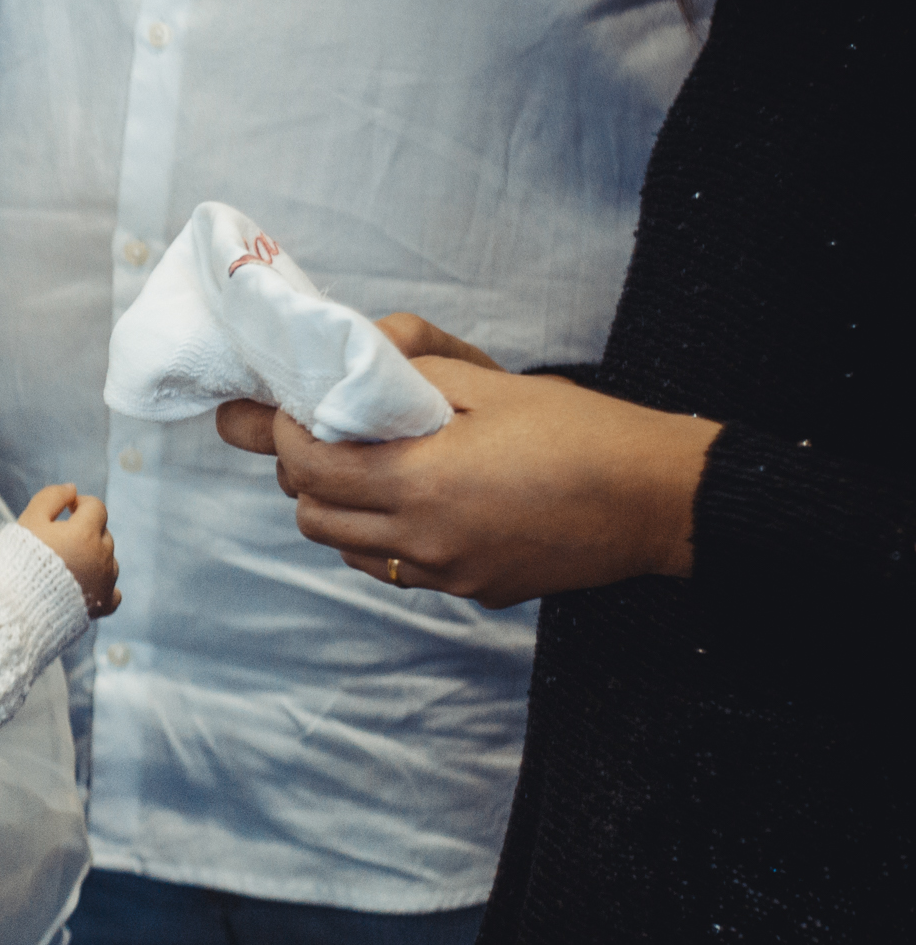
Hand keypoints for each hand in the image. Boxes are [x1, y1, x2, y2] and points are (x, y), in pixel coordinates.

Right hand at [21, 485, 119, 616]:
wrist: (17, 606)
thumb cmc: (20, 561)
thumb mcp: (28, 521)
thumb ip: (51, 498)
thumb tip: (72, 489)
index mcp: (85, 533)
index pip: (96, 507)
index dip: (80, 504)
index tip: (65, 511)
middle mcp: (102, 556)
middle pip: (103, 533)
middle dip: (86, 531)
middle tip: (59, 540)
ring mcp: (105, 582)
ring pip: (109, 561)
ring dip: (95, 558)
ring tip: (69, 565)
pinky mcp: (102, 605)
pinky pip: (113, 592)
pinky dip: (102, 586)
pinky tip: (87, 586)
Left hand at [213, 307, 717, 606]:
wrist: (661, 500)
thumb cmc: (585, 434)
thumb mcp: (491, 384)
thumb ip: (410, 370)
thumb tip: (354, 353)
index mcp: (420, 483)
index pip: (305, 466)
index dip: (284, 433)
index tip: (291, 408)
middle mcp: (423, 540)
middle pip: (311, 515)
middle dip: (304, 472)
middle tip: (326, 434)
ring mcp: (447, 573)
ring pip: (347, 548)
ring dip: (340, 509)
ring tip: (370, 467)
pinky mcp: (472, 590)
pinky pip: (395, 569)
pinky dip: (381, 538)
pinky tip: (413, 503)